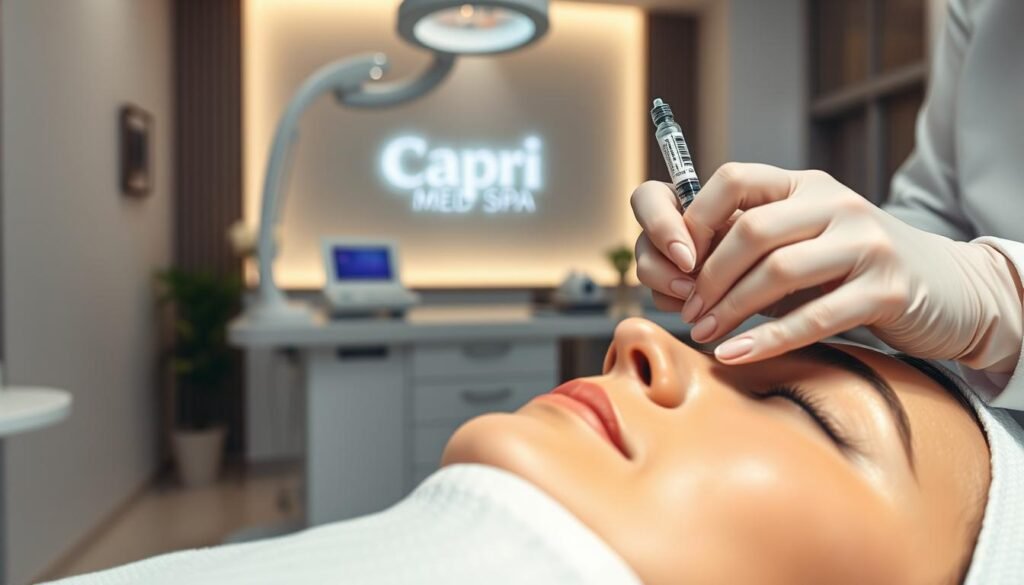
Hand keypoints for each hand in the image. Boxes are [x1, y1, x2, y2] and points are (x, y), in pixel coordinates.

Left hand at [631, 163, 1022, 369]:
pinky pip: (814, 317)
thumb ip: (747, 250)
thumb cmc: (850, 272)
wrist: (945, 290)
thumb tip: (672, 278)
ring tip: (705, 334)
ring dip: (730, 308)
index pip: (734, 179)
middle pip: (750, 230)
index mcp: (806, 185)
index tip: (675, 264)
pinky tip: (735, 356)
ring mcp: (865, 243)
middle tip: (688, 311)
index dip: (692, 220)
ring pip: (778, 271)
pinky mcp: (886, 290)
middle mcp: (836, 204)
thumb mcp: (800, 244)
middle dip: (707, 277)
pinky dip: (766, 340)